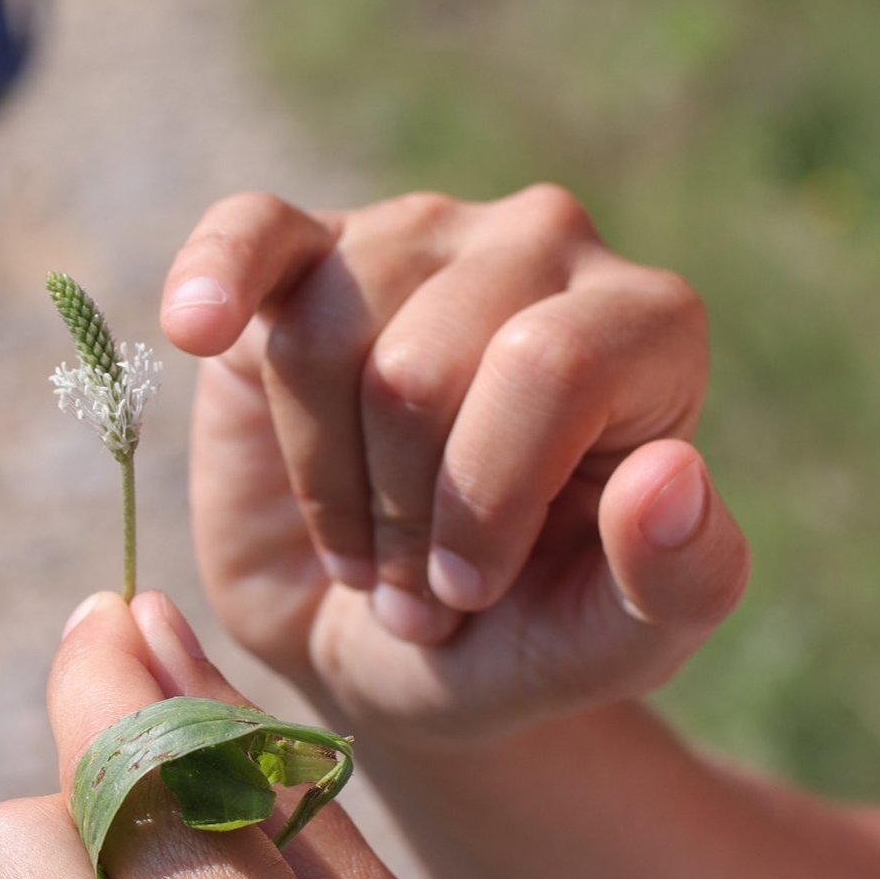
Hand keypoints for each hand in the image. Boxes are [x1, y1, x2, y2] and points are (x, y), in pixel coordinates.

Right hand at [160, 185, 749, 746]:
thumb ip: (682, 584)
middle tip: (410, 593)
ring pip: (322, 335)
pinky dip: (216, 273)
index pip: (547, 367)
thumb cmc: (510, 637)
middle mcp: (539, 248)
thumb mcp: (609, 648)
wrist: (389, 641)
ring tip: (358, 552)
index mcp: (643, 327)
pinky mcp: (300, 256)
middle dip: (398, 512)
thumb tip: (673, 476)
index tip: (464, 594)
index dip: (481, 500)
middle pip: (419, 367)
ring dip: (324, 480)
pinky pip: (252, 230)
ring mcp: (414, 236)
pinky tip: (197, 326)